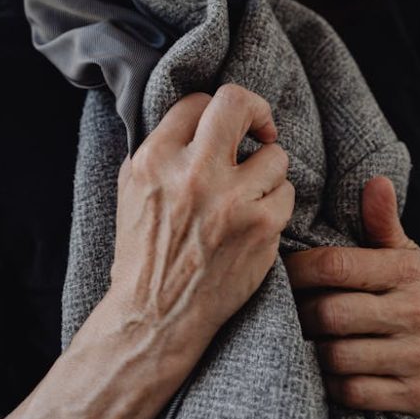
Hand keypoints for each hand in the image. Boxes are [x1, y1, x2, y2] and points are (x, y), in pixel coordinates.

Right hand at [108, 84, 295, 357]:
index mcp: (155, 159)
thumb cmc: (145, 250)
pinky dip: (275, 204)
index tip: (224, 126)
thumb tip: (197, 113)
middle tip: (259, 128)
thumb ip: (161, 145)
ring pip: (275, 154)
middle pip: (238, 103)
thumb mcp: (132, 186)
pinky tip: (255, 221)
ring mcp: (231, 201)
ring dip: (268, 170)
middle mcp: (193, 174)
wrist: (156, 316)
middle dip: (256, 111)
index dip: (213, 110)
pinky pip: (287, 193)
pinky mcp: (262, 228)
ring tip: (250, 192)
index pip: (197, 102)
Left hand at [283, 176, 419, 415]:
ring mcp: (415, 357)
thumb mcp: (409, 255)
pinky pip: (352, 392)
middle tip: (289, 309)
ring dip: (312, 349)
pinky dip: (331, 382)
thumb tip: (375, 180)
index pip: (336, 266)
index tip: (282, 271)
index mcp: (405, 271)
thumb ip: (383, 221)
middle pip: (330, 313)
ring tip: (304, 337)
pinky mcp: (414, 396)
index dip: (299, 269)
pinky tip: (326, 369)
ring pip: (336, 356)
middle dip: (301, 312)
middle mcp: (414, 312)